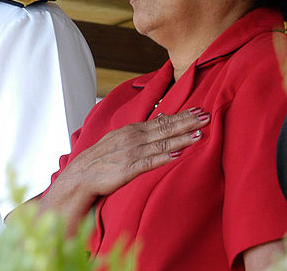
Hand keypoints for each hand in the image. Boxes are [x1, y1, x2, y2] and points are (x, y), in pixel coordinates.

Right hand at [39, 107, 210, 227]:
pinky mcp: (128, 168)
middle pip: (165, 128)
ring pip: (162, 143)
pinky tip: (177, 153)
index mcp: (133, 130)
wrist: (80, 176)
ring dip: (182, 138)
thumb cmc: (102, 159)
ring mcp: (131, 152)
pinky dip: (164, 156)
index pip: (162, 120)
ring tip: (199, 134)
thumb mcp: (121, 139)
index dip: (181, 115)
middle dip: (187, 122)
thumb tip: (161, 119)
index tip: (198, 110)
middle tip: (206, 116)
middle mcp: (134, 137)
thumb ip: (142, 131)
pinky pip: (149, 162)